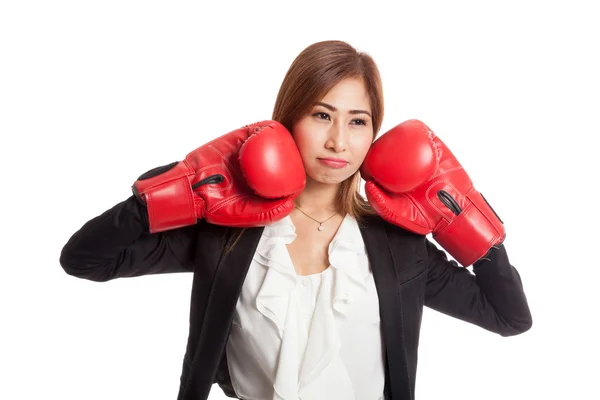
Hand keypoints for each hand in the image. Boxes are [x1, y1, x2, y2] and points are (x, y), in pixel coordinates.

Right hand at [133, 120, 305, 232]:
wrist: (190, 189)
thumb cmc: (216, 206)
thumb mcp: (244, 214)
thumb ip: (268, 213)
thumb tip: (291, 204)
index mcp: (259, 183)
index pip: (282, 175)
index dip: (295, 171)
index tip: (305, 169)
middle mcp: (255, 166)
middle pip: (279, 154)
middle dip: (292, 151)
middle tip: (302, 150)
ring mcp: (246, 151)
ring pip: (268, 140)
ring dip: (281, 136)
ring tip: (292, 137)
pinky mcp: (236, 138)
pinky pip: (253, 130)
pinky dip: (264, 128)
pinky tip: (274, 128)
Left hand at [360, 119, 503, 266]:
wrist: (454, 214)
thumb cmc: (425, 217)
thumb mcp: (397, 213)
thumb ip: (380, 202)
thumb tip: (367, 184)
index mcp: (395, 178)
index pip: (379, 163)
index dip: (371, 157)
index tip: (366, 156)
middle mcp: (407, 166)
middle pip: (392, 148)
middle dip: (384, 141)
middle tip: (379, 143)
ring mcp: (423, 157)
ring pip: (409, 139)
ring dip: (400, 133)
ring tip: (395, 134)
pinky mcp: (438, 151)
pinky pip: (428, 137)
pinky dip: (421, 132)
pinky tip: (414, 132)